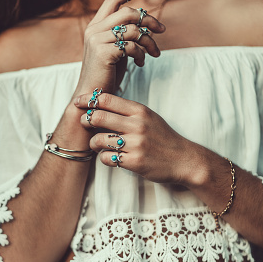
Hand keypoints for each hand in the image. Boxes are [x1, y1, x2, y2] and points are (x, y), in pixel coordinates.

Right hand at [75, 0, 165, 95]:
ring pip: (133, 30)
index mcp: (96, 25)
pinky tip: (140, 63)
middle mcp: (94, 30)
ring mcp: (97, 40)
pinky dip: (141, 54)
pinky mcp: (104, 53)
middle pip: (128, 12)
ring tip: (153, 53)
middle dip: (149, 20)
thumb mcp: (115, 48)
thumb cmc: (107, 73)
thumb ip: (124, 33)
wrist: (92, 95)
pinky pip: (131, 46)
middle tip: (161, 30)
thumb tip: (144, 20)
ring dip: (149, 42)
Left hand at [75, 92, 198, 184]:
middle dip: (85, 120)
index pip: (106, 99)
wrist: (183, 159)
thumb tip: (100, 104)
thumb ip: (127, 111)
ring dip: (93, 143)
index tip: (78, 101)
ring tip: (97, 144)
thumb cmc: (163, 137)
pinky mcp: (134, 162)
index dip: (88, 99)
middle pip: (98, 117)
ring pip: (98, 140)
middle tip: (84, 123)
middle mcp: (137, 125)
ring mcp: (135, 144)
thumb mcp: (149, 117)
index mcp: (139, 111)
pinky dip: (104, 158)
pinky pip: (107, 159)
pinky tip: (110, 157)